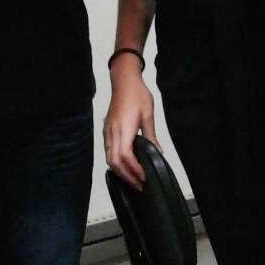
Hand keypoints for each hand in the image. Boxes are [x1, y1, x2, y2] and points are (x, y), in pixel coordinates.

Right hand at [103, 60, 158, 190]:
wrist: (124, 80)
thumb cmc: (136, 94)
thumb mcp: (148, 114)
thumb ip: (151, 136)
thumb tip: (158, 152)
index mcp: (124, 128)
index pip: (125, 156)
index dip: (134, 169)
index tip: (144, 177)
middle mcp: (112, 132)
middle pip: (114, 162)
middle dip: (126, 176)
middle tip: (140, 185)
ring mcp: (107, 131)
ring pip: (109, 158)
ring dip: (120, 171)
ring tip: (133, 179)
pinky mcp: (107, 130)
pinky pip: (108, 151)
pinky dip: (115, 163)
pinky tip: (125, 166)